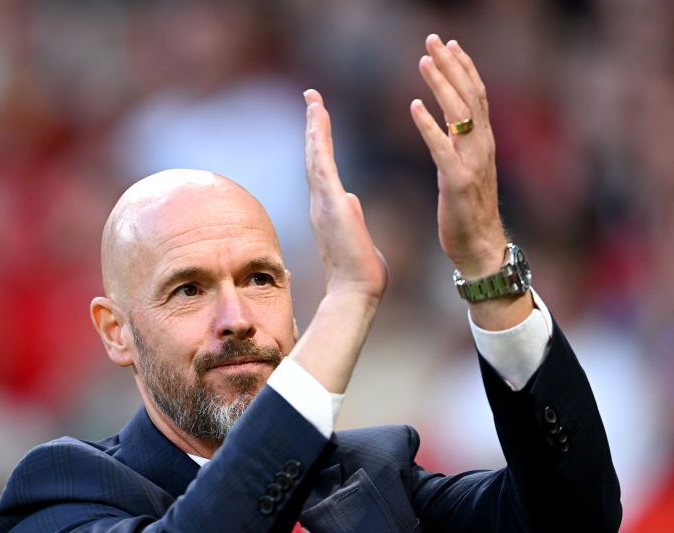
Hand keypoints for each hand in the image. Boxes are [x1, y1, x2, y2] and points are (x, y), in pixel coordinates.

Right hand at [287, 89, 385, 393]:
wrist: (355, 293)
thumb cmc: (361, 275)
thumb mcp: (359, 237)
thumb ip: (354, 217)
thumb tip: (353, 201)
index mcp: (329, 210)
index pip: (323, 169)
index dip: (320, 143)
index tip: (320, 119)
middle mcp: (320, 204)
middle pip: (314, 157)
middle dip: (314, 126)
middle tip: (312, 98)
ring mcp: (322, 203)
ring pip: (315, 156)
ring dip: (314, 126)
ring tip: (314, 99)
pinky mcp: (330, 204)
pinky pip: (322, 163)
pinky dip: (319, 139)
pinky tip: (318, 118)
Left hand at [411, 34, 505, 278]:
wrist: (480, 248)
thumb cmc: (468, 212)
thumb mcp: (466, 169)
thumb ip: (460, 144)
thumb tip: (451, 120)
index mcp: (482, 142)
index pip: (475, 95)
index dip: (463, 67)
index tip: (448, 43)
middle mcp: (482, 147)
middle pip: (469, 95)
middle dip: (451, 65)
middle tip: (433, 40)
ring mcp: (472, 163)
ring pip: (459, 114)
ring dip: (441, 85)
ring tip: (424, 62)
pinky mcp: (458, 182)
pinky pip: (441, 148)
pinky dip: (429, 126)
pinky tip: (414, 106)